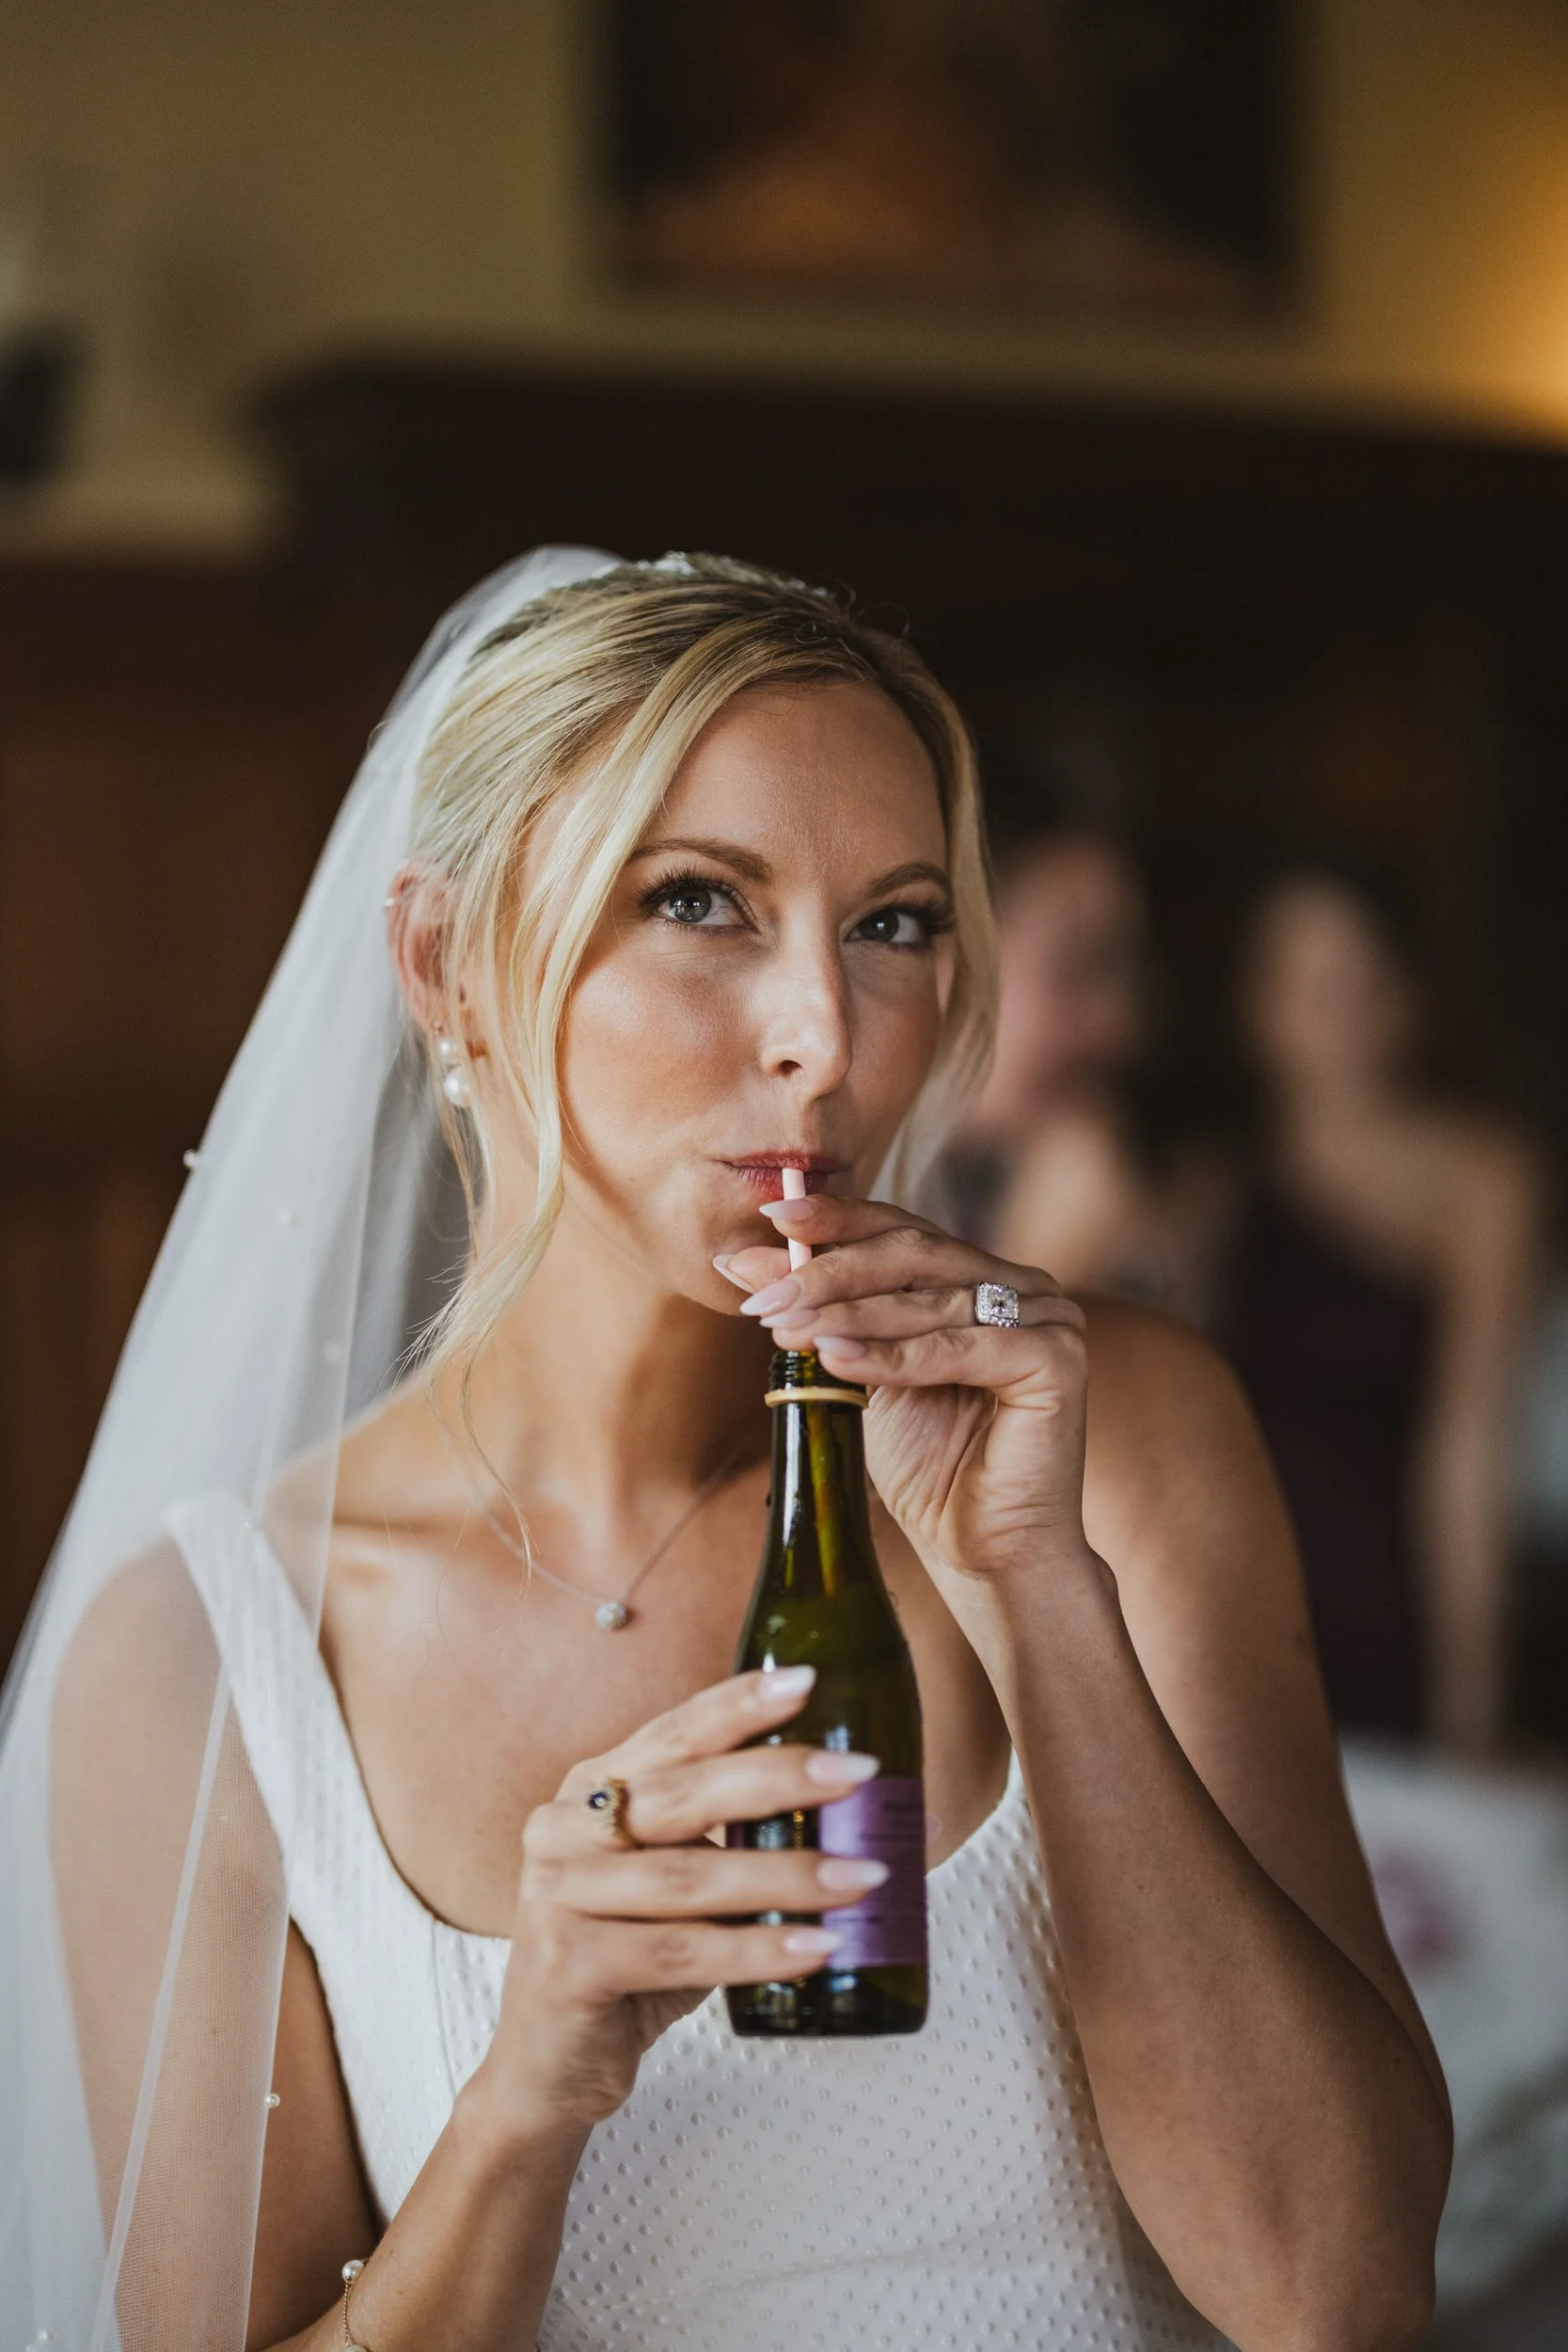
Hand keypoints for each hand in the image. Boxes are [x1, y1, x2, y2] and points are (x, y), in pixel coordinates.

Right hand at [477, 1668, 883, 2142]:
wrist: (550, 2068)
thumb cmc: (632, 1962)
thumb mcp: (682, 1888)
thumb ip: (739, 1843)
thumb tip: (867, 1817)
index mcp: (593, 1789)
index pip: (674, 1733)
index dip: (738, 1705)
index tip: (808, 1682)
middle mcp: (563, 1827)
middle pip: (681, 1792)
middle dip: (778, 1778)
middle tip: (859, 1776)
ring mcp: (556, 1893)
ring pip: (687, 1876)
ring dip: (787, 1876)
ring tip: (863, 1877)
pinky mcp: (566, 1963)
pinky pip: (679, 1950)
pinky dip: (756, 1950)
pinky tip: (816, 1948)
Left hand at [723, 1195, 1090, 1589]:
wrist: (986, 1550)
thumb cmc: (929, 1464)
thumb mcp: (859, 1373)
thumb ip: (816, 1311)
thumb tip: (740, 1262)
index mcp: (982, 1276)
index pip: (903, 1230)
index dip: (837, 1219)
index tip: (772, 1216)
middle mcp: (1023, 1285)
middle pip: (914, 1255)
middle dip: (829, 1271)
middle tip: (764, 1293)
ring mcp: (1048, 1317)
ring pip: (930, 1301)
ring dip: (847, 1313)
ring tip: (785, 1326)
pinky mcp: (1057, 1361)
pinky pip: (959, 1349)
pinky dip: (893, 1355)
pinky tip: (837, 1357)